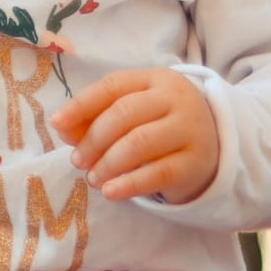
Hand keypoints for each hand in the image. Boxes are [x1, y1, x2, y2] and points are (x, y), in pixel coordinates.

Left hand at [52, 69, 219, 202]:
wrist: (214, 148)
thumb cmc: (160, 126)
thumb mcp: (131, 115)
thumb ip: (94, 118)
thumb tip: (62, 126)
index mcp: (155, 79)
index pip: (113, 86)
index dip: (82, 104)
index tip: (57, 123)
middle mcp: (176, 99)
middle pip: (124, 114)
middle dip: (93, 139)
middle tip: (77, 160)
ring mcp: (190, 129)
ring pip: (139, 143)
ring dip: (107, 163)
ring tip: (93, 178)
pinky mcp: (196, 162)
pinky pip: (158, 173)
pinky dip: (129, 184)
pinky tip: (110, 191)